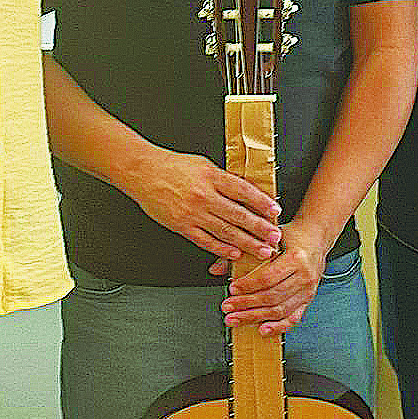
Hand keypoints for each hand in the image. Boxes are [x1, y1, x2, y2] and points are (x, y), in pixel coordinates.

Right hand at [130, 147, 280, 263]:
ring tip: (262, 250)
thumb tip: (245, 192)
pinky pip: (205, 240)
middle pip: (238, 214)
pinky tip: (235, 253)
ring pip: (225, 231)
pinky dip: (221, 248)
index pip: (243, 191)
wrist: (142, 172)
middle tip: (275, 237)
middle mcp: (204, 195)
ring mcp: (192, 213)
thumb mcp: (202, 164)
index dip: (261, 202)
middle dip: (260, 228)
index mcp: (211, 177)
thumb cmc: (171, 166)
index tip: (275, 211)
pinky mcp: (181, 226)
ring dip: (247, 243)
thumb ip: (222, 179)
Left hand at [217, 218, 329, 334]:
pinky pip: (293, 318)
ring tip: (236, 319)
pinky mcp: (308, 299)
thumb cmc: (292, 236)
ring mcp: (308, 290)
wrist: (316, 237)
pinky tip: (262, 330)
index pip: (267, 277)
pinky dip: (278, 327)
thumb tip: (216, 269)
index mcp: (296, 258)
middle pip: (272, 296)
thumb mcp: (268, 238)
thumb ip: (241, 253)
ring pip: (280, 309)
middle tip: (228, 307)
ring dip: (255, 317)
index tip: (232, 289)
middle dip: (246, 304)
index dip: (248, 286)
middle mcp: (305, 276)